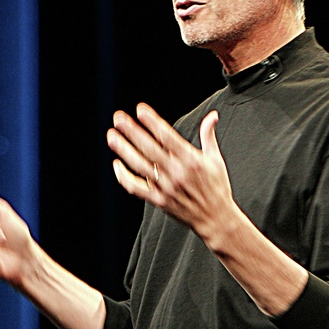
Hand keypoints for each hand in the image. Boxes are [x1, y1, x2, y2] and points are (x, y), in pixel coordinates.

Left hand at [106, 102, 235, 240]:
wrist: (215, 219)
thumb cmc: (216, 187)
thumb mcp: (215, 160)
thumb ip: (208, 136)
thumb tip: (212, 115)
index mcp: (191, 160)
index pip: (168, 137)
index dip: (153, 122)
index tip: (140, 109)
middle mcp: (177, 173)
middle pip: (149, 148)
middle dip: (132, 131)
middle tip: (119, 118)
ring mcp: (166, 187)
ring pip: (140, 166)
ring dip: (124, 150)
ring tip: (112, 136)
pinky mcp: (159, 201)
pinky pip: (137, 187)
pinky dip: (124, 177)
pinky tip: (117, 164)